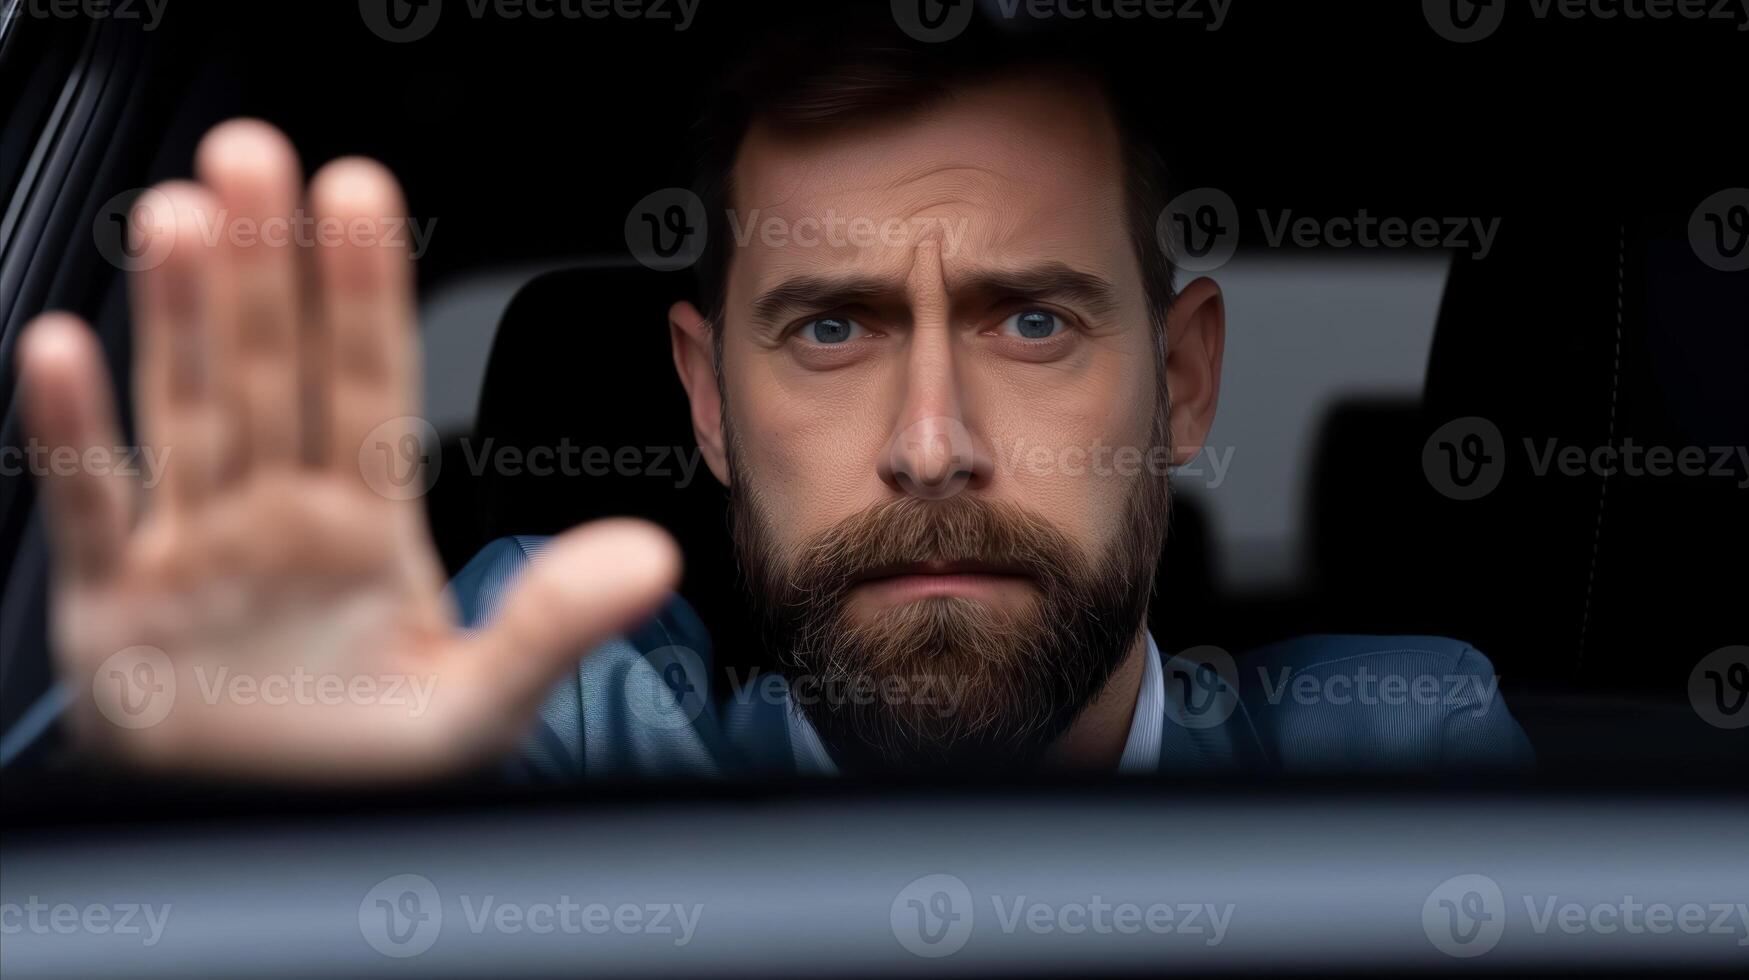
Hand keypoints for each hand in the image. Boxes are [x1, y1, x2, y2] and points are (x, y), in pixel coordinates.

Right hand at [15, 120, 678, 780]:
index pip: (371, 387)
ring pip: (188, 411)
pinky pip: (93, 503)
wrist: (264, 840)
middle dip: (268, 268)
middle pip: (274, 372)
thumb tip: (653, 555)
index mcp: (367, 524)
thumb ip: (556, 622)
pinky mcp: (114, 600)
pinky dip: (73, 433)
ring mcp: (194, 547)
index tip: (359, 197)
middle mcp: (279, 515)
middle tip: (258, 158)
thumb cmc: (365, 767)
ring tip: (182, 215)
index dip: (363, 293)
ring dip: (181, 314)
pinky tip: (64, 347)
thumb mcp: (477, 701)